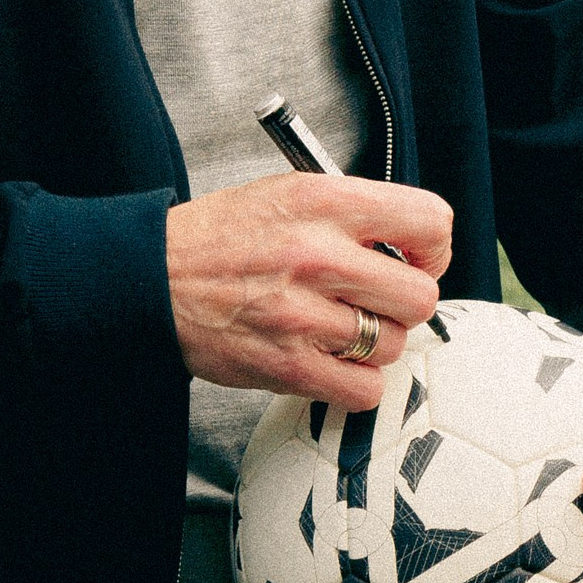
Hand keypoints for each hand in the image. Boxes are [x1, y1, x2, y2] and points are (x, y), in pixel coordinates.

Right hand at [166, 174, 450, 409]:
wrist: (150, 279)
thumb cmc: (216, 239)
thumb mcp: (285, 194)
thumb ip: (350, 213)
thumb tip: (408, 243)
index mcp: (322, 203)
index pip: (429, 222)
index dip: (433, 248)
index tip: (416, 260)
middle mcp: (318, 255)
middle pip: (420, 296)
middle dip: (403, 303)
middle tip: (377, 301)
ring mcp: (303, 314)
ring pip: (392, 345)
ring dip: (373, 344)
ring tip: (337, 328)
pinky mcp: (288, 365)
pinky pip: (363, 389)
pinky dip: (354, 383)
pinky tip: (329, 361)